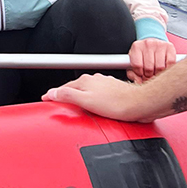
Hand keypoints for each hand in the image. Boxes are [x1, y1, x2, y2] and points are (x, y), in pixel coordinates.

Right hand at [42, 73, 157, 121]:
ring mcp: (104, 85)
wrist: (139, 104)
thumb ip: (68, 95)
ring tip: (75, 106)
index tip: (46, 98)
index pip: (64, 87)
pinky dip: (92, 99)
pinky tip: (95, 107)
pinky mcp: (113, 91)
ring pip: (87, 91)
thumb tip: (53, 93)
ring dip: (80, 97)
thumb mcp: (86, 101)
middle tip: (58, 102)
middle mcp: (94, 80)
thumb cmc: (117, 103)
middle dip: (66, 94)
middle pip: (75, 88)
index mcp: (85, 81)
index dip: (54, 94)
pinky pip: (97, 95)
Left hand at [127, 38, 177, 82]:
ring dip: (158, 73)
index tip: (141, 75)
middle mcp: (147, 44)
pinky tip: (164, 68)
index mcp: (136, 47)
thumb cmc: (143, 56)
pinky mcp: (169, 47)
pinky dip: (168, 69)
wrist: (153, 44)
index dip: (139, 74)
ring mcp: (159, 44)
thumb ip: (133, 74)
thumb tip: (138, 82)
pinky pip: (170, 63)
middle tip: (150, 75)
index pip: (137, 65)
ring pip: (160, 67)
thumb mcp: (134, 62)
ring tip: (156, 72)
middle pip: (149, 67)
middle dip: (149, 75)